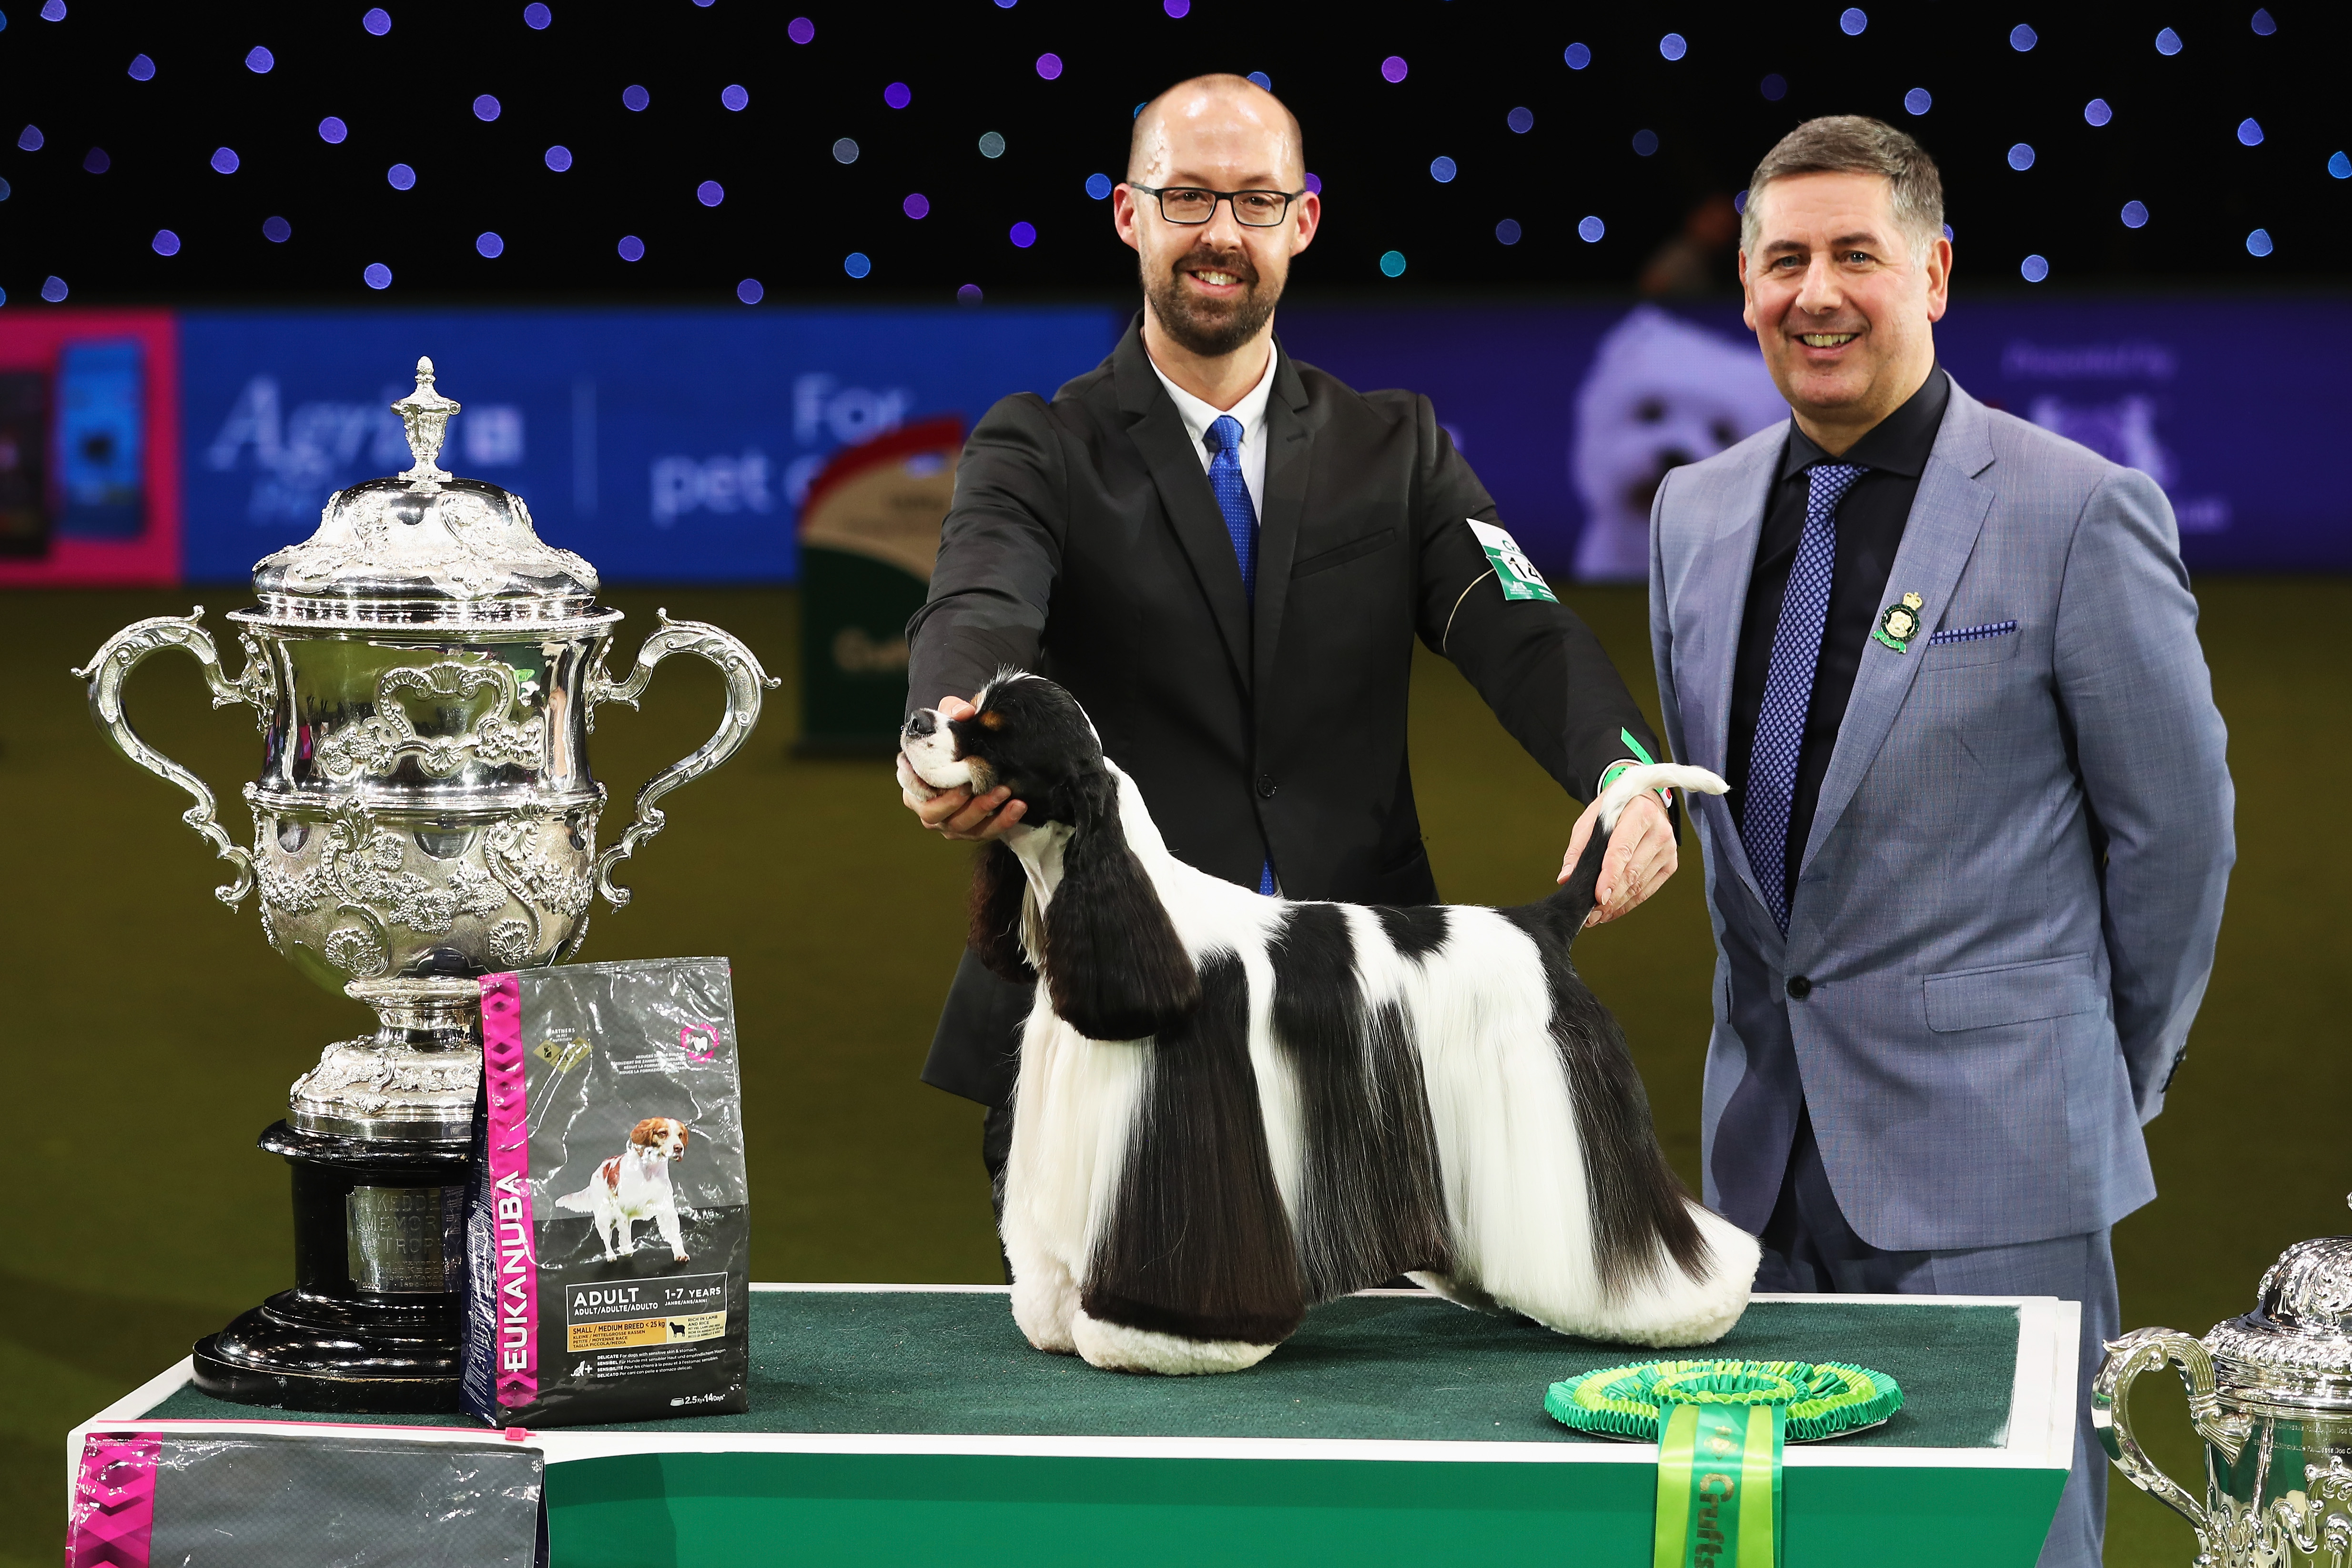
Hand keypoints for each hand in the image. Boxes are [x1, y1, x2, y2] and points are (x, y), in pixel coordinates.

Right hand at [899, 696, 1028, 841]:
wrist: (968, 750)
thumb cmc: (951, 736)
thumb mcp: (948, 716)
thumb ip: (952, 710)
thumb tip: (965, 712)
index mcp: (914, 785)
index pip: (913, 794)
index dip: (929, 793)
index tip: (956, 784)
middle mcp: (927, 809)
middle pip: (936, 816)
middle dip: (962, 805)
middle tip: (985, 787)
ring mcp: (948, 822)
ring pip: (961, 827)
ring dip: (985, 812)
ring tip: (1006, 792)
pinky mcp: (970, 830)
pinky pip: (984, 832)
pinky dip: (1002, 821)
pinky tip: (1018, 806)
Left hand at [1558, 792, 1676, 926]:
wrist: (1642, 800)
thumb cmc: (1614, 809)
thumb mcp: (1591, 819)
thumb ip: (1578, 848)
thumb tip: (1566, 877)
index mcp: (1640, 813)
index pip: (1622, 850)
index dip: (1610, 876)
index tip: (1599, 897)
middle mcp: (1660, 831)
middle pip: (1632, 872)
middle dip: (1611, 897)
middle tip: (1590, 914)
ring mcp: (1668, 849)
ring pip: (1640, 885)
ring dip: (1617, 904)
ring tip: (1597, 915)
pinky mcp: (1670, 864)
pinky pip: (1648, 889)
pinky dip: (1629, 903)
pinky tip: (1612, 910)